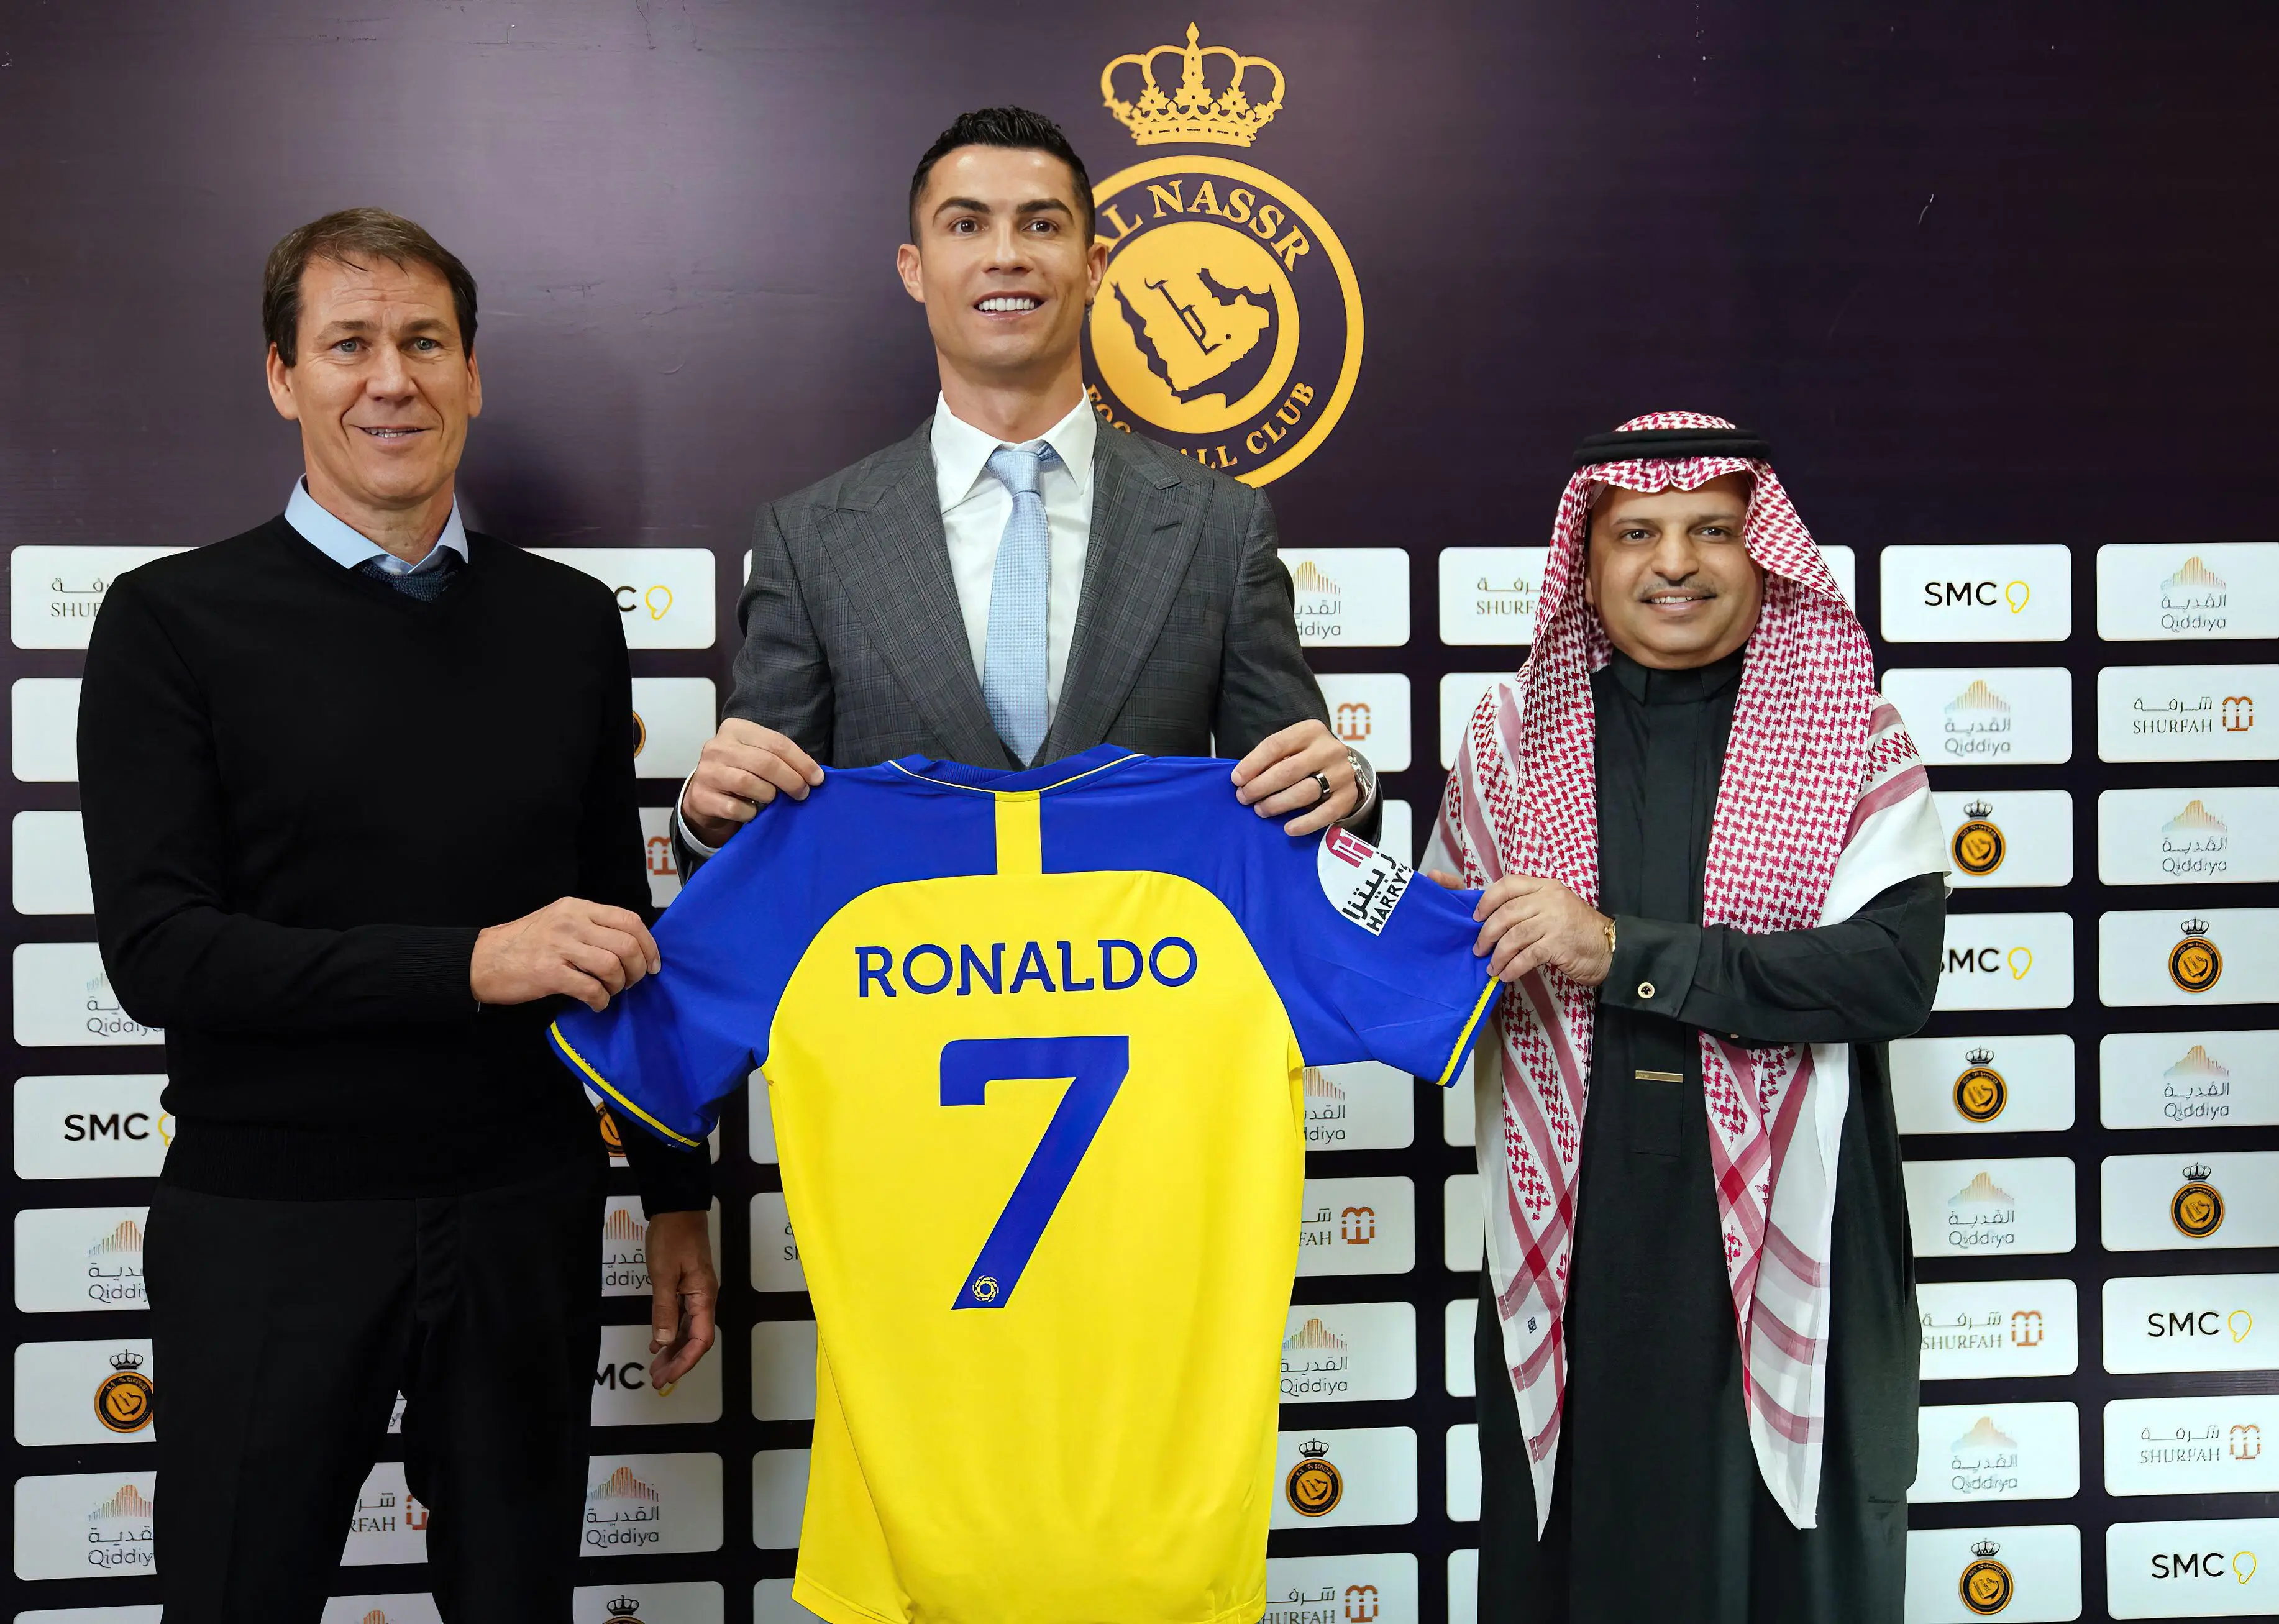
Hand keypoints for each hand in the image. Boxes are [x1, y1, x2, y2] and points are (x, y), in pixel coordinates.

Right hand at [470, 898, 658, 1011]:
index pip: (629, 920)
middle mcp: (571, 923)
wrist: (482, 960)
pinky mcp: (549, 973)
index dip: (648, 944)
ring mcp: (559, 947)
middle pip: (626, 945)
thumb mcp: (559, 921)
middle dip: (638, 969)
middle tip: (633, 982)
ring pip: (612, 966)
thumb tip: (630, 946)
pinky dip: (601, 1000)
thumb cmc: (523, 944)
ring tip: (611, 991)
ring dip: (620, 985)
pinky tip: (596, 1003)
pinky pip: (591, 988)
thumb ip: (591, 927)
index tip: (653, 963)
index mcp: (577, 908)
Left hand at [644, 1209, 718, 1390]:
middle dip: (678, 1362)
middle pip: (696, 1339)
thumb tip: (664, 1342)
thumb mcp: (663, 1273)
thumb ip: (664, 1309)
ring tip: (656, 1368)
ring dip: (674, 1350)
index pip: (701, 1339)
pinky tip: (658, 1344)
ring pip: (688, 1330)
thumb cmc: (672, 1236)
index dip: (685, 1361)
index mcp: (704, 1295)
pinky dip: (671, 1333)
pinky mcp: (687, 1286)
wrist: (677, 1208)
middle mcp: (704, 1297)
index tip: (668, 1376)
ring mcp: (697, 1292)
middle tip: (657, 1379)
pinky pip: (682, 1317)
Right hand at [681, 719, 823, 847]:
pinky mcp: (701, 797)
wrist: (705, 795)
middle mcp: (717, 747)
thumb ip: (780, 758)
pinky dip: (750, 813)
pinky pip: (736, 808)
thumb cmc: (739, 772)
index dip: (802, 762)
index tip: (817, 778)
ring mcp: (707, 771)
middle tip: (802, 793)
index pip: (777, 743)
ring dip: (769, 795)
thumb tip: (814, 775)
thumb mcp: (756, 755)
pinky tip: (752, 811)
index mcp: (735, 729)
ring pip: (749, 783)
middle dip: (791, 780)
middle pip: (765, 762)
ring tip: (773, 799)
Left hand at [1231, 719, 1358, 835]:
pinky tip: (1288, 829)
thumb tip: (1242, 780)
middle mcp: (1329, 749)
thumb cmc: (1307, 758)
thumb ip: (1271, 759)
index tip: (1236, 779)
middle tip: (1244, 797)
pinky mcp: (1348, 796)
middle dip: (1261, 786)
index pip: (1275, 745)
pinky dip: (1305, 823)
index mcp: (1310, 731)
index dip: (1252, 764)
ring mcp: (1342, 773)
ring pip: (1304, 792)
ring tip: (1261, 810)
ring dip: (1278, 804)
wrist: (1345, 768)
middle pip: (1288, 770)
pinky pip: (1325, 813)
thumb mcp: (1292, 748)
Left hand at [1469, 874, 1613, 985]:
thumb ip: (1530, 908)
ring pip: (1513, 936)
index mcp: (1546, 886)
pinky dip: (1512, 967)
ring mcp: (1554, 921)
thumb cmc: (1579, 930)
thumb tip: (1493, 921)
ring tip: (1492, 967)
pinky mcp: (1558, 944)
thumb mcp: (1555, 908)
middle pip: (1506, 913)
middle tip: (1479, 949)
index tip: (1475, 917)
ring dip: (1498, 955)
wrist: (1611, 949)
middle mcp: (1549, 899)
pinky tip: (1506, 975)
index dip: (1487, 900)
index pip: (1508, 884)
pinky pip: (1526, 956)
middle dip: (1487, 933)